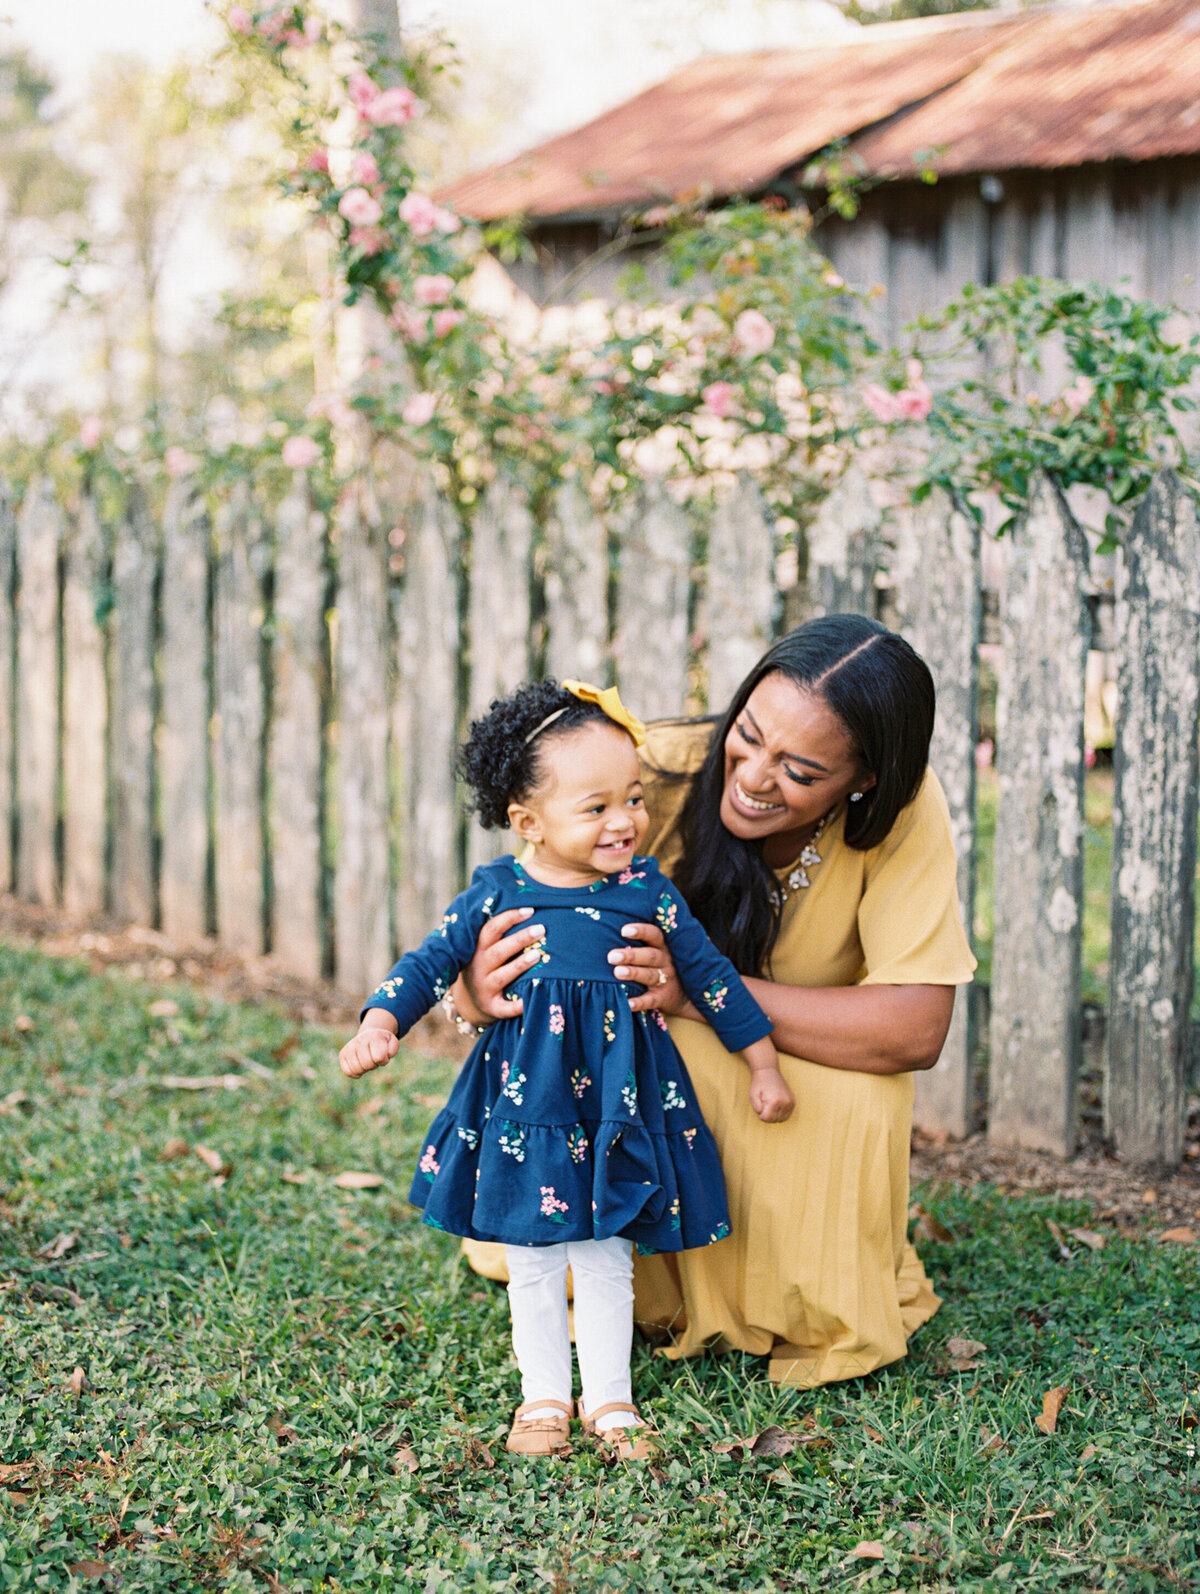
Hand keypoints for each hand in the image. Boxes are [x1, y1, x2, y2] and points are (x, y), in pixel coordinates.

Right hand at [340, 1025, 399, 1078]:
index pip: (378, 1057)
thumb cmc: (383, 1042)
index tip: (384, 1056)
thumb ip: (392, 1049)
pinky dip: (356, 1073)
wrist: (370, 1035)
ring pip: (356, 1069)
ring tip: (367, 1061)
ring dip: (365, 1069)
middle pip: (367, 1064)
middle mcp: (360, 1040)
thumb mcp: (392, 1043)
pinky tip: (360, 1066)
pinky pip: (348, 1072)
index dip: (383, 1061)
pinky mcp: (343, 1054)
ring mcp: (350, 1046)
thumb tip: (381, 1056)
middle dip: (374, 1065)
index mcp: (374, 1036)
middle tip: (375, 1059)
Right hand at [455, 906, 546, 1023]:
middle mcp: (479, 967)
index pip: (491, 929)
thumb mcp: (484, 948)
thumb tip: (527, 905)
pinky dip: (517, 1005)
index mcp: (477, 949)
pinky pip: (505, 1007)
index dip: (509, 918)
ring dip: (519, 965)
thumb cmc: (485, 965)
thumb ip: (498, 931)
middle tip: (541, 929)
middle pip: (499, 951)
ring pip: (502, 976)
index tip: (530, 910)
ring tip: (538, 955)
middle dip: (520, 939)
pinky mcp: (492, 1007)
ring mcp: (485, 988)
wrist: (469, 1001)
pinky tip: (531, 999)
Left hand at [607, 923, 694, 1015]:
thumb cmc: (661, 965)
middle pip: (649, 956)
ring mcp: (666, 980)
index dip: (641, 931)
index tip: (624, 930)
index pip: (654, 935)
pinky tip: (628, 1003)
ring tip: (617, 972)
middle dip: (631, 955)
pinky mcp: (663, 998)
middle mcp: (666, 961)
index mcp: (663, 946)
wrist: (686, 994)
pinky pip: (651, 1000)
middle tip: (612, 956)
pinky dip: (640, 1003)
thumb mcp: (658, 950)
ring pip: (650, 976)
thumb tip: (609, 926)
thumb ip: (642, 941)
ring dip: (634, 973)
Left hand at [749, 1066, 794, 1123]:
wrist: (768, 1071)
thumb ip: (756, 1107)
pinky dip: (780, 1113)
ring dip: (774, 1115)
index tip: (759, 1106)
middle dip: (767, 1115)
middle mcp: (785, 1103)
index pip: (767, 1119)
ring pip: (781, 1119)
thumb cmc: (759, 1084)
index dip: (761, 1115)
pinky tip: (775, 1105)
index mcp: (775, 1101)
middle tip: (764, 1104)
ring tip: (769, 1104)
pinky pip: (787, 1115)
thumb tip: (761, 1114)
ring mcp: (791, 1102)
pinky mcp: (793, 1101)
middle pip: (775, 1120)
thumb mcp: (753, 1095)